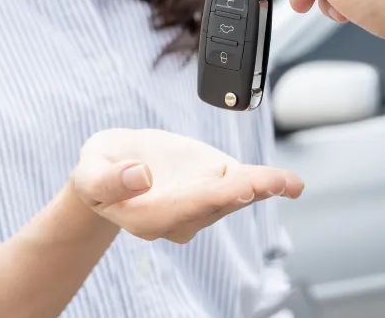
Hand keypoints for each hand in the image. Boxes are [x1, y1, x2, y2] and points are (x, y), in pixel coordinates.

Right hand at [70, 128, 302, 243]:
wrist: (114, 167)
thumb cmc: (100, 169)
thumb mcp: (90, 168)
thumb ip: (108, 178)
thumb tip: (140, 175)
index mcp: (148, 217)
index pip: (183, 209)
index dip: (210, 197)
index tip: (235, 187)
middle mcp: (181, 217)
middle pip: (215, 205)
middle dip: (243, 192)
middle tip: (267, 183)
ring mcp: (202, 202)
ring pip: (236, 196)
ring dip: (262, 188)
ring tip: (286, 182)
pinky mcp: (217, 183)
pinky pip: (247, 184)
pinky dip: (271, 184)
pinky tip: (293, 184)